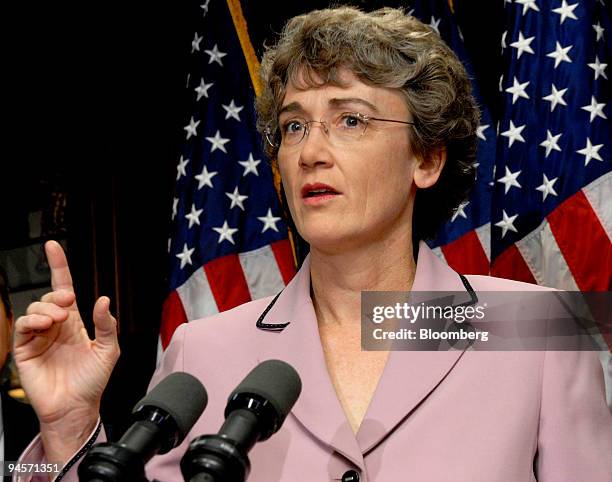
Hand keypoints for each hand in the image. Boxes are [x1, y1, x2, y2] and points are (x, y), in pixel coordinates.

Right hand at [13, 240, 119, 462]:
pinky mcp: (24, 350)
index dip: (59, 266)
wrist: (76, 407)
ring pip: (34, 308)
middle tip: (68, 304)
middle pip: (49, 297)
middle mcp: (54, 326)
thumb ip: (107, 325)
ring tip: (58, 320)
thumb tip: (104, 299)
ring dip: (46, 308)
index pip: (64, 288)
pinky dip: (32, 320)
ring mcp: (38, 337)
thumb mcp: (109, 350)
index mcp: (74, 322)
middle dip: (58, 294)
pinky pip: (22, 326)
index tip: (53, 246)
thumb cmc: (93, 381)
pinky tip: (44, 325)